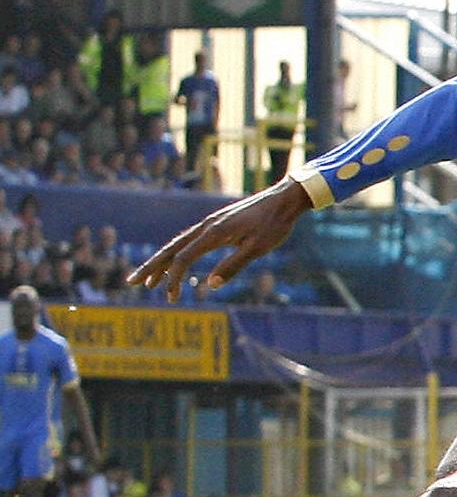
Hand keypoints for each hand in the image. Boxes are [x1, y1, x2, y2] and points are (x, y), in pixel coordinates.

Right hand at [127, 177, 312, 301]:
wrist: (284, 199)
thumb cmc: (274, 224)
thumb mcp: (258, 248)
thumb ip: (233, 265)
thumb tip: (210, 285)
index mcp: (214, 232)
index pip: (183, 258)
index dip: (172, 278)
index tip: (170, 298)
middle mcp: (207, 226)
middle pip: (171, 248)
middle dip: (151, 266)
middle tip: (132, 282)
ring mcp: (211, 224)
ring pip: (179, 243)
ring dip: (162, 261)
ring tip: (149, 280)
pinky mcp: (218, 224)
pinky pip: (190, 240)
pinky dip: (178, 253)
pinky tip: (175, 263)